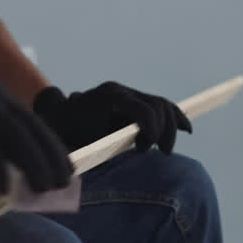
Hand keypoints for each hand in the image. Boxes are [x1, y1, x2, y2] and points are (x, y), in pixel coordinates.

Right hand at [0, 77, 73, 192]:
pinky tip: (3, 189)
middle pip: (30, 128)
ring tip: (41, 188)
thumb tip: (20, 176)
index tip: (69, 170)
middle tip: (60, 184)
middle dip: (49, 158)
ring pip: (14, 134)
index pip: (34, 123)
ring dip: (31, 164)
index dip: (53, 147)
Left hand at [33, 81, 192, 153]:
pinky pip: (158, 106)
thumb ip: (108, 145)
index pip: (144, 108)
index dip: (152, 130)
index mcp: (109, 96)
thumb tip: (132, 151)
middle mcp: (120, 90)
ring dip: (170, 127)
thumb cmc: (68, 133)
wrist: (56, 118)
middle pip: (158, 105)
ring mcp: (127, 93)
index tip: (144, 150)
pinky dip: (173, 118)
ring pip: (162, 105)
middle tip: (160, 152)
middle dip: (164, 131)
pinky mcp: (132, 101)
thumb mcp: (85, 141)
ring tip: (162, 149)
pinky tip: (185, 129)